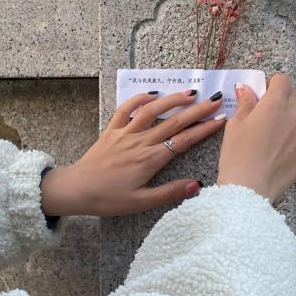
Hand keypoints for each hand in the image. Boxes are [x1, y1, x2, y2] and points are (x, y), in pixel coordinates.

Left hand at [40, 89, 227, 217]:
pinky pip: (126, 109)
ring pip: (153, 111)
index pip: (183, 141)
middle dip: (197, 110)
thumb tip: (197, 185)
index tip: (220, 119)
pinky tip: (153, 94)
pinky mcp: (111, 131)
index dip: (204, 129)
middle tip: (215, 100)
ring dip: (173, 99)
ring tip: (191, 93)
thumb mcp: (140, 203)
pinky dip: (140, 99)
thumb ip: (169, 193)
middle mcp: (140, 142)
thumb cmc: (107, 199)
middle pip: (174, 122)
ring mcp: (125, 133)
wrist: (75, 189)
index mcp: (150, 160)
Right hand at [216, 74, 295, 202]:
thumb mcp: (235, 125)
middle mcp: (294, 115)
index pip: (283, 80)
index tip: (263, 93)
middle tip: (267, 112)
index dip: (272, 84)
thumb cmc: (237, 155)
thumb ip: (245, 103)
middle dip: (282, 99)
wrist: (249, 189)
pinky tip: (280, 149)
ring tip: (278, 128)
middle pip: (294, 95)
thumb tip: (247, 89)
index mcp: (275, 104)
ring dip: (294, 114)